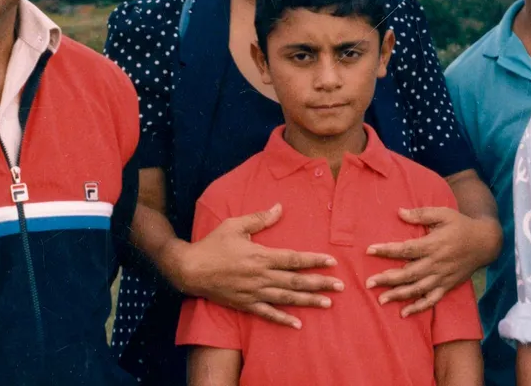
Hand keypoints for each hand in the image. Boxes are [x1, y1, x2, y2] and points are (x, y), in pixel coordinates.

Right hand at [168, 204, 343, 327]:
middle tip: (341, 286)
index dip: (314, 260)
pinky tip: (298, 324)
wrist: (189, 269)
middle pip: (296, 281)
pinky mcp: (245, 304)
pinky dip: (283, 319)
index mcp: (260, 256)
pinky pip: (267, 313)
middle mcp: (260, 276)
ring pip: (286, 298)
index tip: (332, 262)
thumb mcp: (235, 225)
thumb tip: (279, 207)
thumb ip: (260, 218)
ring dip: (308, 301)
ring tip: (328, 303)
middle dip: (320, 283)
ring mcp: (253, 292)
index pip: (294, 259)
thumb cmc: (213, 244)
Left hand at [365, 207, 500, 316]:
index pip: (406, 249)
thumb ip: (421, 214)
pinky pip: (432, 300)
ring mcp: (442, 277)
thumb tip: (399, 212)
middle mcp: (436, 263)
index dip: (388, 250)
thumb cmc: (461, 225)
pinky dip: (418, 308)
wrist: (485, 242)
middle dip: (387, 278)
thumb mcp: (443, 213)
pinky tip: (404, 313)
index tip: (370, 250)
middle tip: (368, 282)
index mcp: (434, 244)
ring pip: (417, 289)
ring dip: (398, 295)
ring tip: (380, 300)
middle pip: (408, 273)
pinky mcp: (447, 286)